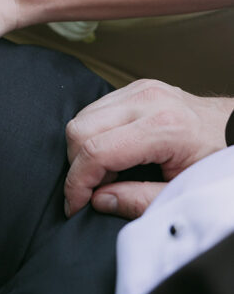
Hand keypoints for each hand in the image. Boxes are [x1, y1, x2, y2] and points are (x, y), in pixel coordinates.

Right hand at [64, 79, 232, 219]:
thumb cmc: (217, 161)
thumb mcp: (183, 191)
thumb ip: (139, 200)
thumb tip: (99, 200)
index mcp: (163, 128)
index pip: (96, 151)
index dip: (77, 183)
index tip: (75, 205)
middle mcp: (147, 101)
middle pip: (80, 129)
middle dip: (77, 166)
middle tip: (90, 192)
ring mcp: (141, 89)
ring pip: (83, 116)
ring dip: (83, 150)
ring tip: (106, 174)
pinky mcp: (137, 87)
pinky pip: (97, 108)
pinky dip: (94, 134)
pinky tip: (113, 155)